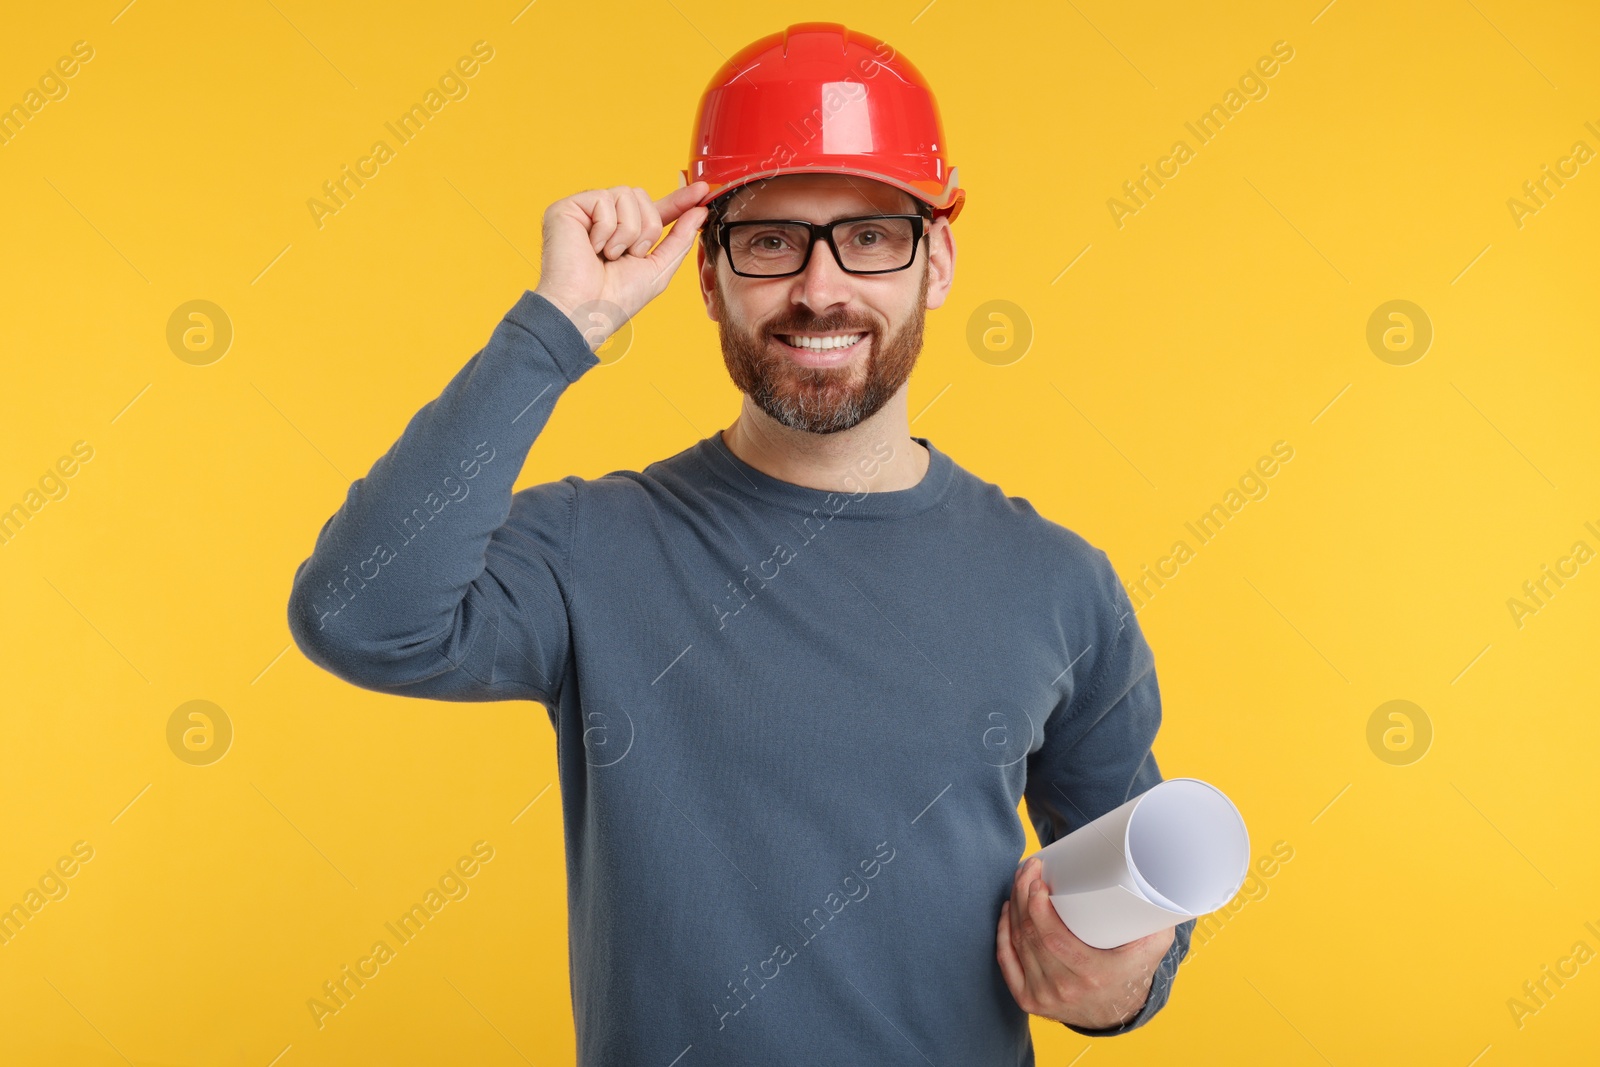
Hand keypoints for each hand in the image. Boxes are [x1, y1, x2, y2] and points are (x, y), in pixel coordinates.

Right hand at [533, 180, 709, 349]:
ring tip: (609, 255)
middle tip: (630, 255)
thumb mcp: (658, 269)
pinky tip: (592, 248)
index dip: (679, 200)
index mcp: (625, 235)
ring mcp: (585, 213)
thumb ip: (680, 239)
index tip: (702, 190)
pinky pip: (602, 198)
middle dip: (646, 229)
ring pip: (626, 194)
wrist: (584, 311)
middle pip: (642, 196)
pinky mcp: (567, 208)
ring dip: (626, 231)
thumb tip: (699, 210)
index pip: (656, 210)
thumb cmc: (615, 299)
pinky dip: (605, 229)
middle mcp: (604, 220)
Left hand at [996, 855, 1173, 1029]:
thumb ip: (1158, 917)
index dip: (1037, 905)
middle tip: (1029, 869)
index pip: (1051, 937)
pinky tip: (1008, 910)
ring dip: (1014, 907)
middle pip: (1031, 934)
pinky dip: (1003, 932)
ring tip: (1020, 881)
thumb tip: (1156, 882)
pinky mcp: (1028, 1000)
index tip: (1039, 879)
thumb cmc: (1133, 971)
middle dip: (1024, 894)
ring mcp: (1043, 997)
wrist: (1117, 1014)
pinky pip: (1006, 961)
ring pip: (1017, 943)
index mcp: (1092, 975)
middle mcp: (1063, 989)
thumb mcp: (1153, 946)